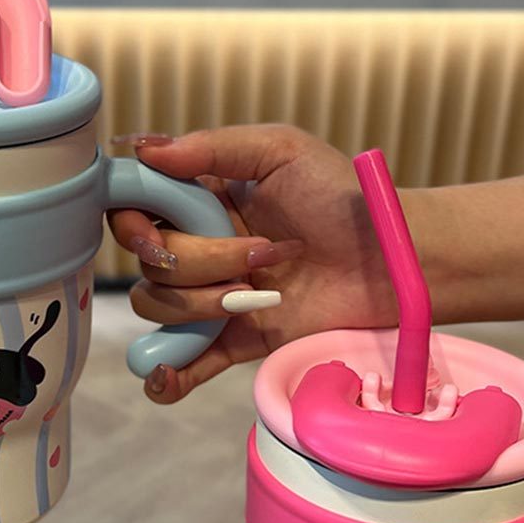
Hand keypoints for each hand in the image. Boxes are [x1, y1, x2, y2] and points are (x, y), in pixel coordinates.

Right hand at [109, 125, 397, 401]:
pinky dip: (167, 374)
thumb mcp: (281, 152)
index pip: (135, 209)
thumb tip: (143, 149)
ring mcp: (214, 297)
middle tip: (261, 254)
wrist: (392, 261)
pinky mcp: (236, 341)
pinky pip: (184, 362)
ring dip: (202, 304)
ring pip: (159, 307)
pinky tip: (166, 375)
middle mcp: (200, 249)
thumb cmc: (343, 198)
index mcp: (202, 201)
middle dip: (198, 260)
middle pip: (151, 262)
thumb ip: (212, 147)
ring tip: (258, 295)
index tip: (154, 223)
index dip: (132, 219)